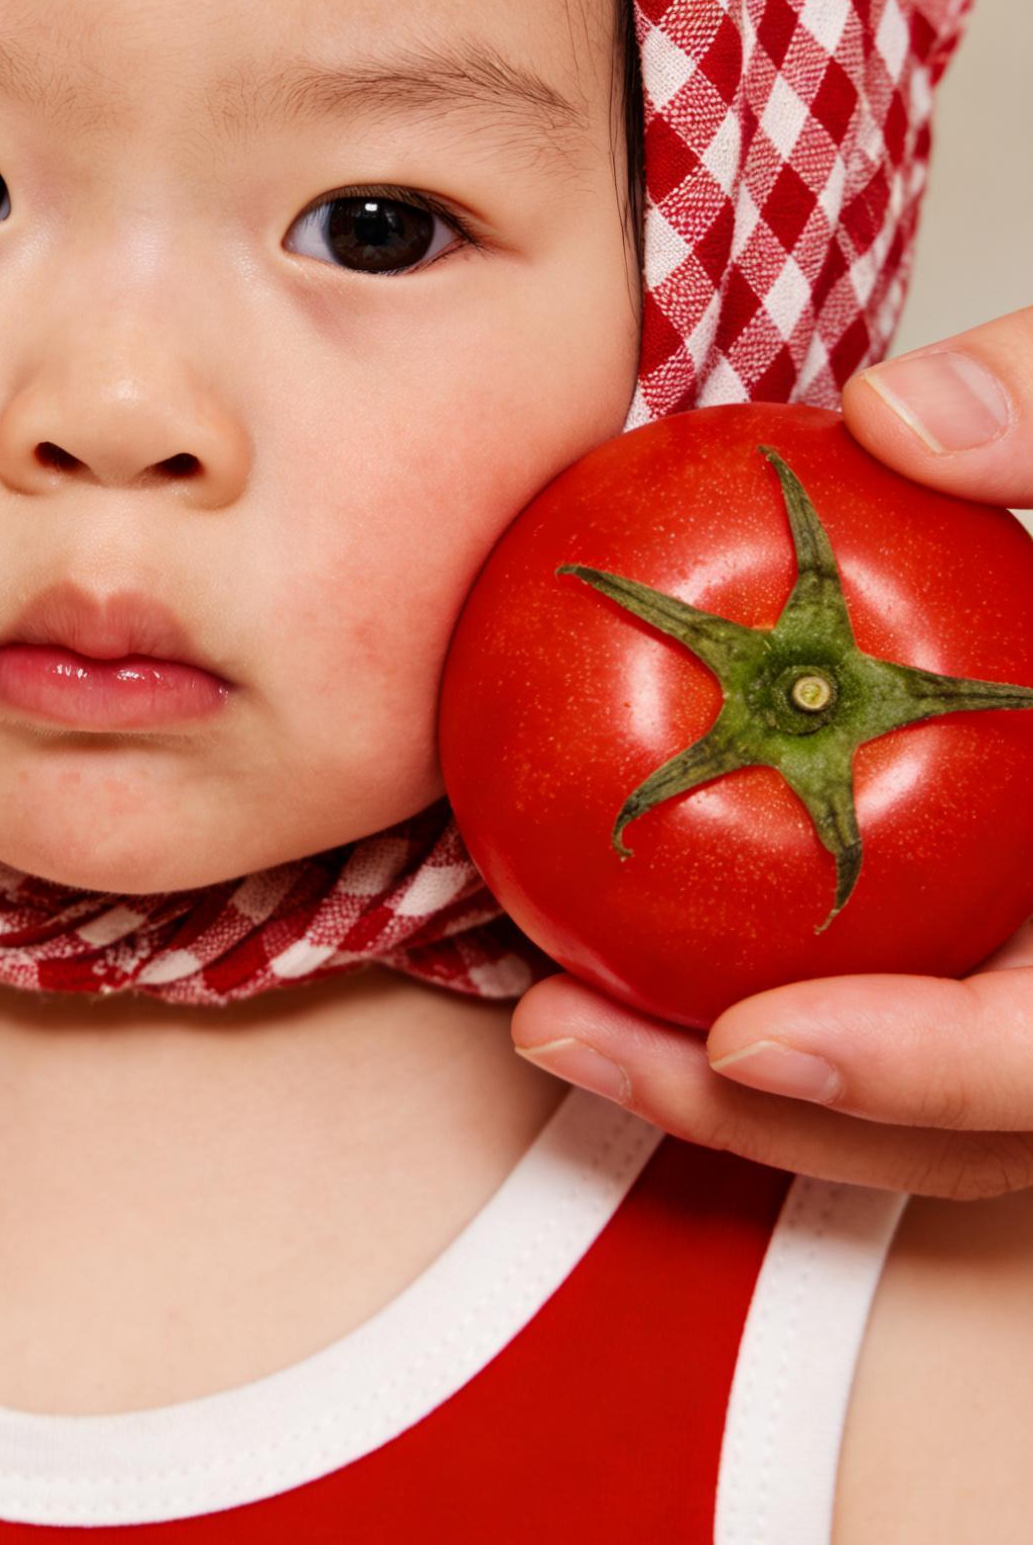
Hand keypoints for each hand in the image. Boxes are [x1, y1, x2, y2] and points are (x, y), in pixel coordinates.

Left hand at [511, 311, 1032, 1198]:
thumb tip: (893, 415)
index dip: (929, 1069)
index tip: (750, 1038)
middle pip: (976, 1128)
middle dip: (766, 1117)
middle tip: (569, 1032)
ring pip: (931, 1114)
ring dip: (738, 1097)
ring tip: (556, 1016)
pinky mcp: (1008, 956)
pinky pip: (902, 1022)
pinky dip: (778, 1019)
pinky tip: (625, 960)